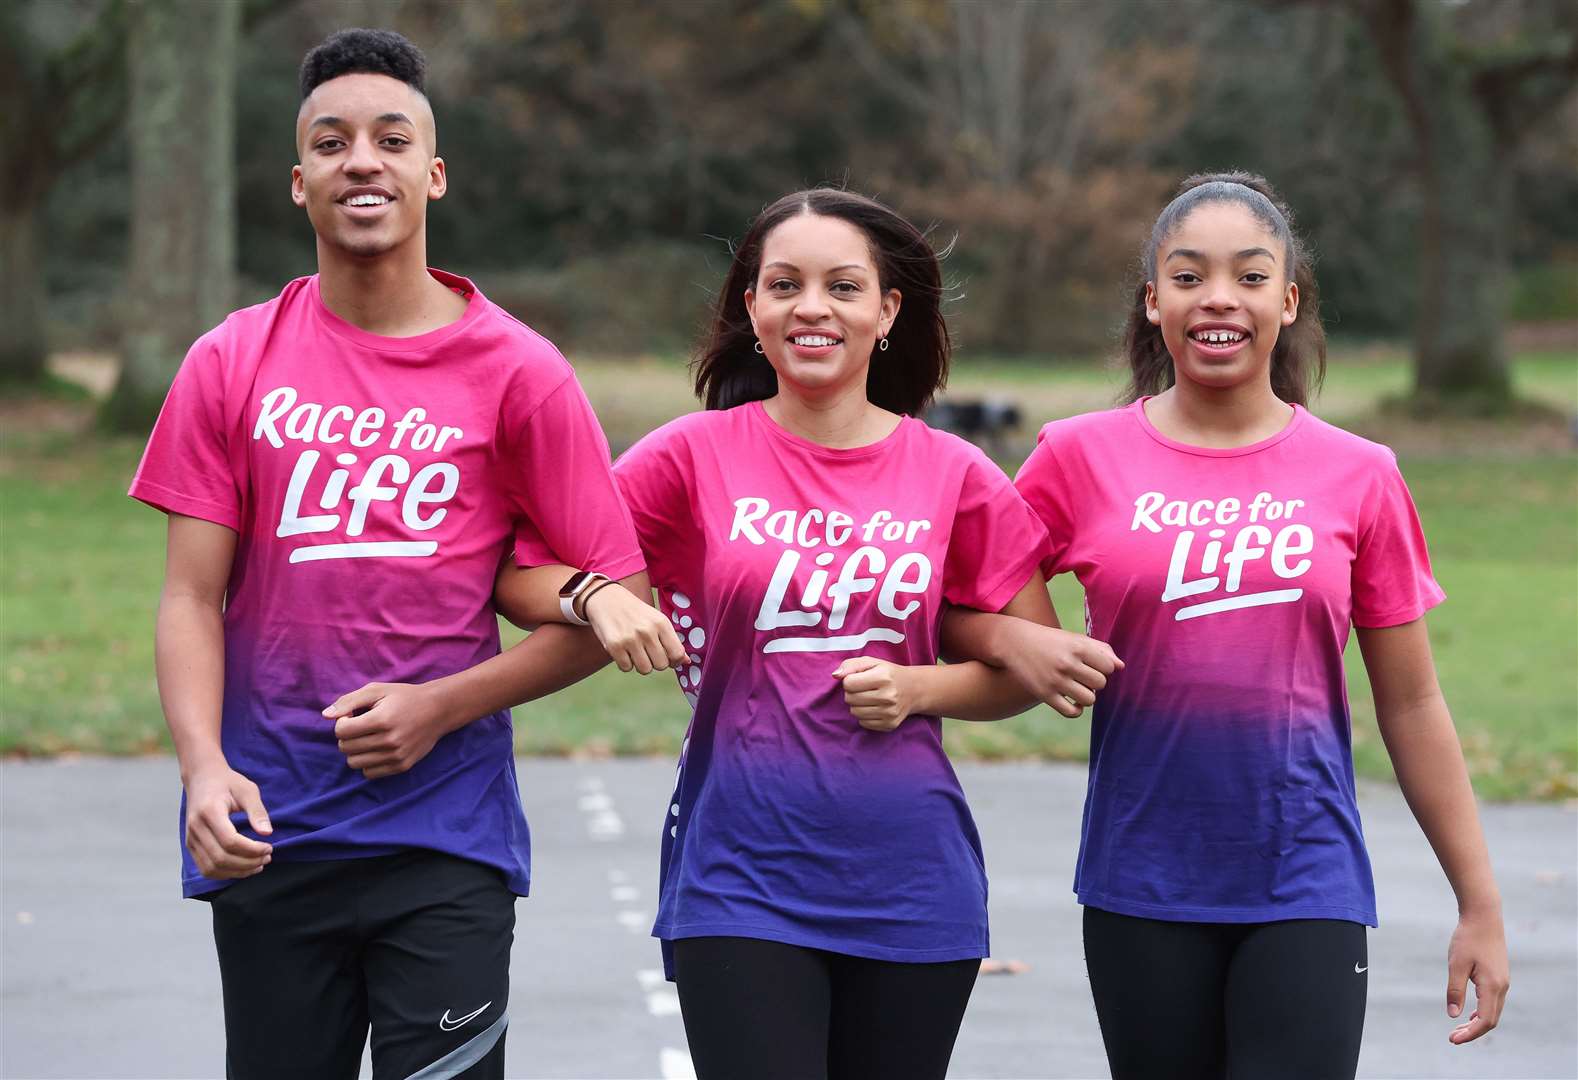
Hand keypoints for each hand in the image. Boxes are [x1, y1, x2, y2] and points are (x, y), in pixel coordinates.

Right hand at [184, 762, 272, 878]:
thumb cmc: (227, 782)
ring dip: (237, 872)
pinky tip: (243, 868)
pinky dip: (225, 873)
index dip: (252, 850)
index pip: (230, 841)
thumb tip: (267, 833)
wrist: (202, 778)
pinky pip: (206, 868)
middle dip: (247, 863)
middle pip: (221, 858)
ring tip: (258, 865)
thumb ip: (257, 811)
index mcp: (209, 812)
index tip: (269, 847)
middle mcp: (195, 828)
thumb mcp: (247, 790)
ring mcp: (190, 838)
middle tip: (267, 858)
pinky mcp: (191, 845)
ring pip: (212, 868)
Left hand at [324, 682, 452, 779]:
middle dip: (347, 736)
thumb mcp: (377, 690)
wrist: (438, 710)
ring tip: (367, 738)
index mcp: (381, 720)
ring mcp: (396, 756)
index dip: (342, 721)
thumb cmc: (404, 697)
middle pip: (346, 747)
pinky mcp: (402, 766)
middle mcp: (389, 740)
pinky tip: (376, 749)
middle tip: (361, 726)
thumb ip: (349, 701)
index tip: (353, 715)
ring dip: (355, 750)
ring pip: (354, 763)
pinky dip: (367, 762)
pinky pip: (369, 773)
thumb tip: (325, 715)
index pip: (341, 731)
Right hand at [583, 583, 688, 673]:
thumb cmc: (635, 612)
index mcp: (661, 623)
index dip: (675, 661)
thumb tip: (687, 662)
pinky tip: (623, 650)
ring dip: (641, 664)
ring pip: (645, 670)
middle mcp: (647, 631)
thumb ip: (672, 641)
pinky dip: (625, 663)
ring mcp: (630, 639)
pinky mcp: (614, 646)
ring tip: (635, 651)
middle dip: (656, 662)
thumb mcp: (656, 620)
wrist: (606, 598)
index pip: (677, 653)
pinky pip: (626, 668)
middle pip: (661, 665)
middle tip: (648, 652)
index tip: (668, 658)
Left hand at [833, 657, 918, 731]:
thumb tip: (835, 675)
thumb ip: (850, 665)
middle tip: (864, 689)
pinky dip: (865, 715)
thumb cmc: (888, 674)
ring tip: (869, 698)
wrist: (914, 689)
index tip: (859, 679)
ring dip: (857, 705)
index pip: (848, 683)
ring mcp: (890, 712)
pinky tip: (875, 707)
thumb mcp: (871, 662)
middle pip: (850, 699)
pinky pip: (863, 723)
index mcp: (883, 677)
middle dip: (852, 693)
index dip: (850, 680)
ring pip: (855, 712)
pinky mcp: (890, 724)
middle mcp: (888, 696)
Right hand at [996, 622, 1121, 717]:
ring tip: (1077, 688)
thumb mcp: (1074, 638)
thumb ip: (1100, 649)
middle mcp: (1067, 663)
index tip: (1092, 665)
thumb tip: (1121, 666)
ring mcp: (1055, 680)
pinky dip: (1076, 710)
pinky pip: (1071, 713)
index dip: (1104, 668)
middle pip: (1100, 684)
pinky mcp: (1044, 694)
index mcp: (1077, 647)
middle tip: (1083, 676)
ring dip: (1087, 696)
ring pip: (1089, 700)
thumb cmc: (1050, 640)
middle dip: (1095, 682)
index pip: (1109, 667)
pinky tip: (1071, 701)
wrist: (1014, 642)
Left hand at [1445, 907, 1509, 1043]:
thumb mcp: (1456, 964)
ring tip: (1458, 1030)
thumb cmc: (1467, 938)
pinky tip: (1469, 1014)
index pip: (1484, 1020)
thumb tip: (1453, 1015)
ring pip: (1493, 1011)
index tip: (1453, 1040)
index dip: (1470, 1034)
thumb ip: (1455, 990)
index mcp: (1492, 986)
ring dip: (1477, 1023)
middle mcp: (1502, 987)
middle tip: (1452, 1038)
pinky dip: (1482, 1012)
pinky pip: (1493, 1002)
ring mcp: (1503, 982)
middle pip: (1490, 1020)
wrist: (1484, 917)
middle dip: (1472, 1032)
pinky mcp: (1500, 977)